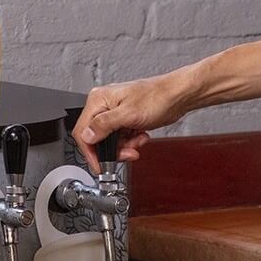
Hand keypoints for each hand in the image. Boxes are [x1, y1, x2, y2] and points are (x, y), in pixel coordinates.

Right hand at [72, 70, 191, 172]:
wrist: (177, 96)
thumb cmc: (157, 97)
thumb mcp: (128, 114)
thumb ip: (104, 125)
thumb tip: (87, 136)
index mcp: (99, 100)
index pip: (83, 131)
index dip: (90, 151)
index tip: (98, 165)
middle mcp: (103, 105)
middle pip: (97, 138)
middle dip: (113, 149)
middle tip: (127, 153)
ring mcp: (114, 112)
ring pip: (110, 141)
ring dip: (125, 146)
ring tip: (138, 141)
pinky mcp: (124, 119)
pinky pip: (121, 138)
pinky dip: (131, 141)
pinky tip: (140, 135)